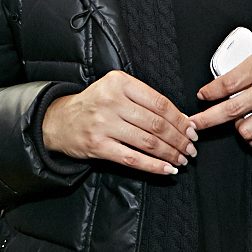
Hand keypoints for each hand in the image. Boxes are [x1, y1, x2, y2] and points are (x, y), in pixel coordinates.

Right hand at [42, 70, 197, 175]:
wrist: (60, 120)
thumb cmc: (94, 104)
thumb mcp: (116, 89)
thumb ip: (144, 100)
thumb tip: (181, 119)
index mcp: (119, 82)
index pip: (159, 102)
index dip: (180, 119)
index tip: (191, 129)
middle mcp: (111, 101)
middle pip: (156, 124)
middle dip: (179, 138)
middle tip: (190, 147)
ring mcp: (103, 124)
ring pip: (148, 142)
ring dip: (170, 153)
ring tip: (182, 159)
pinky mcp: (98, 146)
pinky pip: (133, 159)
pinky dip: (154, 166)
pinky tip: (167, 169)